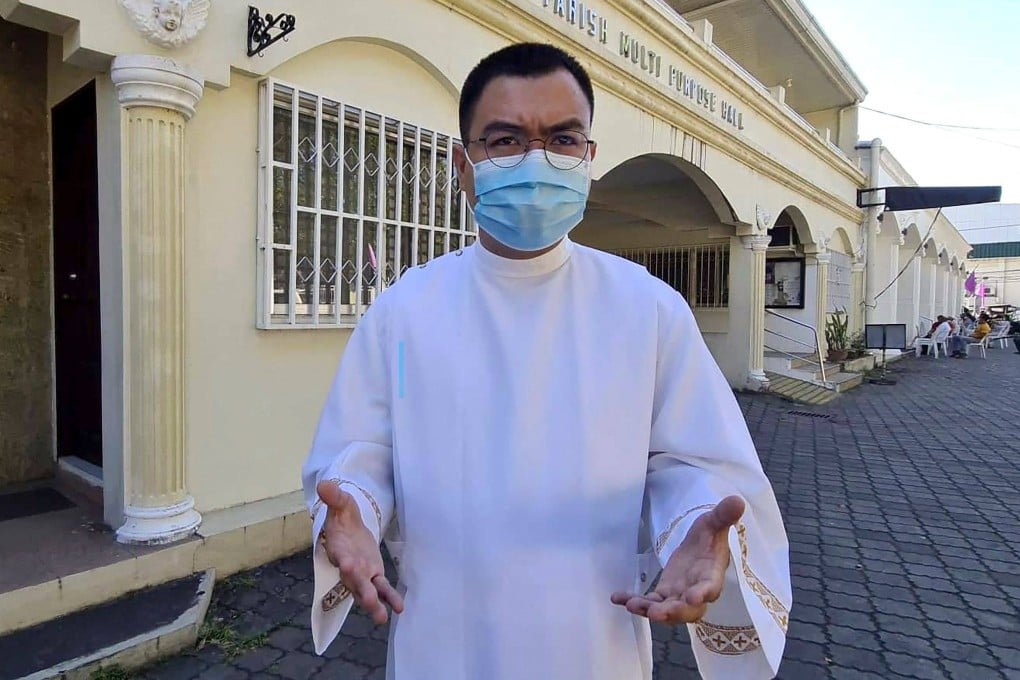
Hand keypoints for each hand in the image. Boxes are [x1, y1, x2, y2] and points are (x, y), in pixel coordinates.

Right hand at [316, 480, 403, 623]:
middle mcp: (349, 565)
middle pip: (353, 580)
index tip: (347, 567)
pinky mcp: (374, 574)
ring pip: (366, 591)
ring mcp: (361, 573)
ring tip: (381, 618)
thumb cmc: (342, 516)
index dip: (344, 562)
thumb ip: (334, 497)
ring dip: (373, 604)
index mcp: (339, 548)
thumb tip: (324, 484)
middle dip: (361, 591)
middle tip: (370, 603)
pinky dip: (389, 598)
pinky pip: (381, 588)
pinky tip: (399, 609)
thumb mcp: (340, 503)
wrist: (347, 527)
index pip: (340, 556)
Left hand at [611, 496, 744, 623]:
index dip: (703, 594)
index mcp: (711, 576)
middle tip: (656, 613)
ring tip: (631, 605)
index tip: (694, 597)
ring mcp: (679, 596)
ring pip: (666, 609)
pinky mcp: (664, 593)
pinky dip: (634, 601)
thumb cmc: (709, 537)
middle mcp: (696, 591)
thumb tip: (737, 500)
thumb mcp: (714, 523)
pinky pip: (649, 601)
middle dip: (673, 613)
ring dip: (650, 610)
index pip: (710, 588)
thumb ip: (723, 515)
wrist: (699, 546)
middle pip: (688, 610)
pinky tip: (617, 597)